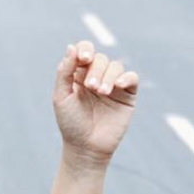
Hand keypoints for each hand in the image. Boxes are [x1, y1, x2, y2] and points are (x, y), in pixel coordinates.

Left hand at [53, 41, 139, 164]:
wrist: (86, 146)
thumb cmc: (71, 123)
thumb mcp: (61, 96)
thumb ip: (65, 72)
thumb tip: (71, 47)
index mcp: (78, 75)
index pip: (84, 51)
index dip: (85, 50)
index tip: (83, 58)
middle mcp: (96, 77)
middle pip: (100, 58)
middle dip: (95, 70)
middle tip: (90, 88)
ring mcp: (112, 85)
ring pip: (115, 66)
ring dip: (107, 76)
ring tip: (100, 92)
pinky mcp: (127, 95)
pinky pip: (131, 77)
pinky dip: (126, 78)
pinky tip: (118, 86)